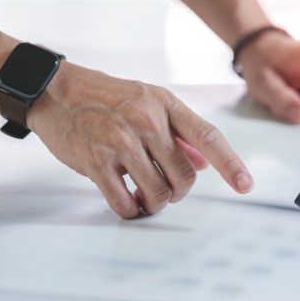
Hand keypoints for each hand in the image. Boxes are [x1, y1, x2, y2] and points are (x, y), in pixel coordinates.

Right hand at [28, 64, 252, 217]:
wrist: (53, 91)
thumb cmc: (105, 98)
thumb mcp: (148, 102)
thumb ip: (179, 132)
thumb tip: (205, 163)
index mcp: (165, 104)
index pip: (208, 137)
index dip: (230, 164)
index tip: (246, 185)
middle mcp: (146, 121)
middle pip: (185, 176)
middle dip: (180, 191)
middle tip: (166, 190)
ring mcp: (120, 141)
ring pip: (159, 193)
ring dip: (155, 203)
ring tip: (144, 197)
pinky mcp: (95, 161)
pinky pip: (125, 202)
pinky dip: (130, 210)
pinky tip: (127, 202)